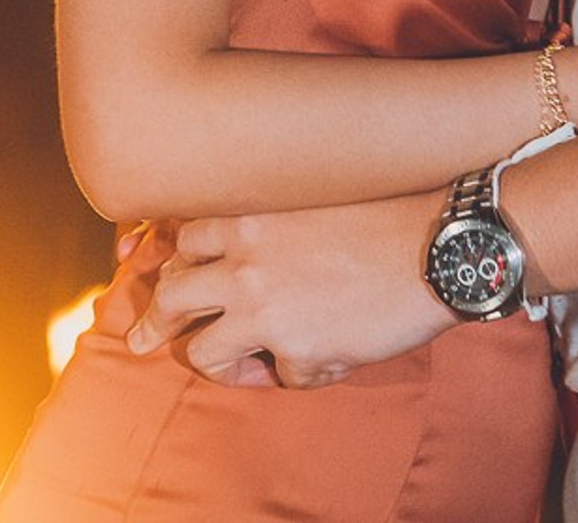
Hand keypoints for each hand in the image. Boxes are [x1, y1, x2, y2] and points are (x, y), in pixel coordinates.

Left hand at [124, 190, 450, 388]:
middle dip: (152, 322)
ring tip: (233, 362)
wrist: (435, 243)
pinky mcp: (293, 349)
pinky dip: (289, 373)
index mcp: (246, 212)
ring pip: (201, 350)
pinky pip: (272, 375)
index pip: (180, 239)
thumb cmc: (382, 215)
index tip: (158, 277)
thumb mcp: (308, 201)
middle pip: (168, 295)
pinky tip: (321, 357)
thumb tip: (234, 274)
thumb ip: (263, 228)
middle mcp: (242, 256)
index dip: (168, 263)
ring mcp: (262, 306)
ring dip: (215, 359)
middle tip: (141, 338)